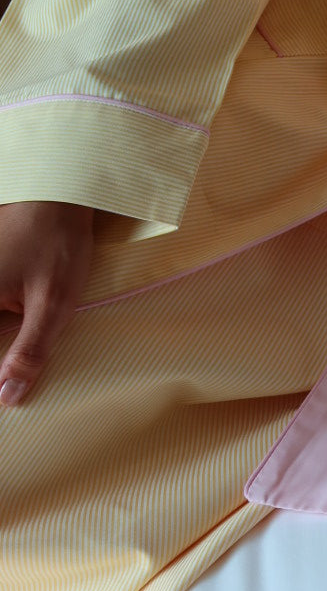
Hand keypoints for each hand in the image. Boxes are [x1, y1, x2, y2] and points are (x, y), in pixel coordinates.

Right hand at [0, 202, 94, 405]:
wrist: (58, 193)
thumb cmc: (57, 243)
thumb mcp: (52, 303)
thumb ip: (30, 350)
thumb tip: (9, 395)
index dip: (0, 368)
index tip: (7, 396)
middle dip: (2, 355)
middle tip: (15, 386)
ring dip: (3, 341)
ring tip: (17, 370)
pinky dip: (4, 322)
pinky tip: (14, 336)